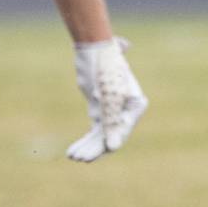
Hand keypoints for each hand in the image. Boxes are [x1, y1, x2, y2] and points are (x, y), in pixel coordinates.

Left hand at [67, 37, 147, 161]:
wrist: (93, 48)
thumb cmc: (105, 66)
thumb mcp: (108, 95)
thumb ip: (112, 121)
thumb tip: (113, 148)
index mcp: (135, 105)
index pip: (122, 130)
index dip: (109, 143)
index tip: (91, 156)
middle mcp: (126, 111)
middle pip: (111, 136)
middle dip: (94, 149)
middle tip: (79, 158)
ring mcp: (113, 112)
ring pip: (101, 137)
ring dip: (87, 147)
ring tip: (73, 157)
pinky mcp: (100, 112)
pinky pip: (94, 132)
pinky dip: (84, 141)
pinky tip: (72, 152)